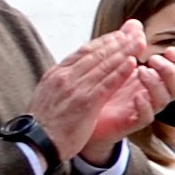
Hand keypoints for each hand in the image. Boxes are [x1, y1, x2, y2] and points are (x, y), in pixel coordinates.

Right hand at [33, 24, 165, 156]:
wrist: (35, 142)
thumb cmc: (43, 124)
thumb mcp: (48, 94)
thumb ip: (60, 81)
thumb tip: (69, 73)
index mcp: (56, 73)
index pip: (83, 52)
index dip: (103, 42)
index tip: (118, 36)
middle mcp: (65, 76)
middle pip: (96, 53)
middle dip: (118, 42)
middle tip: (134, 33)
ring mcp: (75, 88)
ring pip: (103, 65)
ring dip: (124, 52)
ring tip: (139, 42)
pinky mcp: (85, 103)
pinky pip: (106, 84)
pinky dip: (120, 72)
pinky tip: (133, 64)